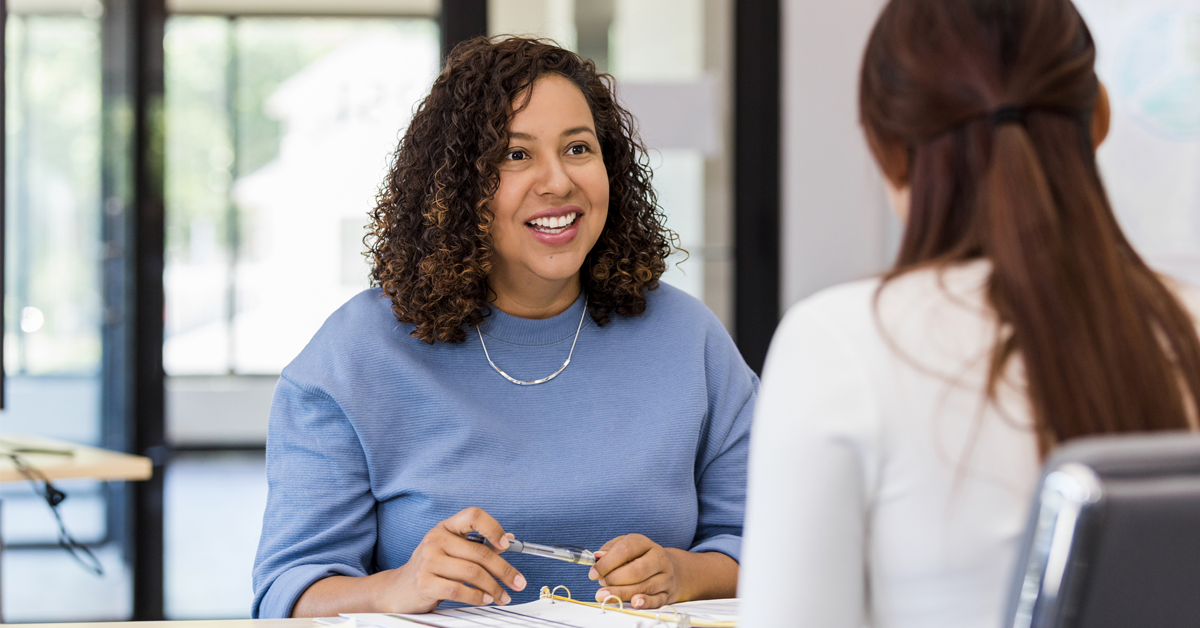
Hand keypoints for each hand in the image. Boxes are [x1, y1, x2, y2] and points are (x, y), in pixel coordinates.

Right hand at [381, 507, 526, 612]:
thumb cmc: (431, 568)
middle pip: (480, 552)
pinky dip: (477, 597)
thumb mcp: (452, 551)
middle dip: (504, 570)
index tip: (507, 544)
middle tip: (517, 582)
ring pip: (473, 573)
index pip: (473, 515)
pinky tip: (485, 599)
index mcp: (446, 527)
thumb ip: (478, 545)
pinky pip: (459, 590)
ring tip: (502, 596)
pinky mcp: (425, 582)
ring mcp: (428, 560)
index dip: (493, 528)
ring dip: (494, 588)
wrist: (399, 589)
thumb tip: (509, 539)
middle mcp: (436, 539)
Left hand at [588, 534, 681, 608]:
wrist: (668, 567)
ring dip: (622, 593)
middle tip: (602, 583)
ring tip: (605, 596)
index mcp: (645, 543)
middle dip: (615, 579)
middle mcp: (658, 558)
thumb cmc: (640, 556)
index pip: (625, 550)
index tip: (594, 573)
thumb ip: (610, 550)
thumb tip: (598, 557)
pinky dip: (645, 602)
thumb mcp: (625, 545)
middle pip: (637, 570)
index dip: (607, 563)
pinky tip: (634, 602)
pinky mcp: (667, 593)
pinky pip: (657, 600)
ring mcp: (665, 577)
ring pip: (645, 586)